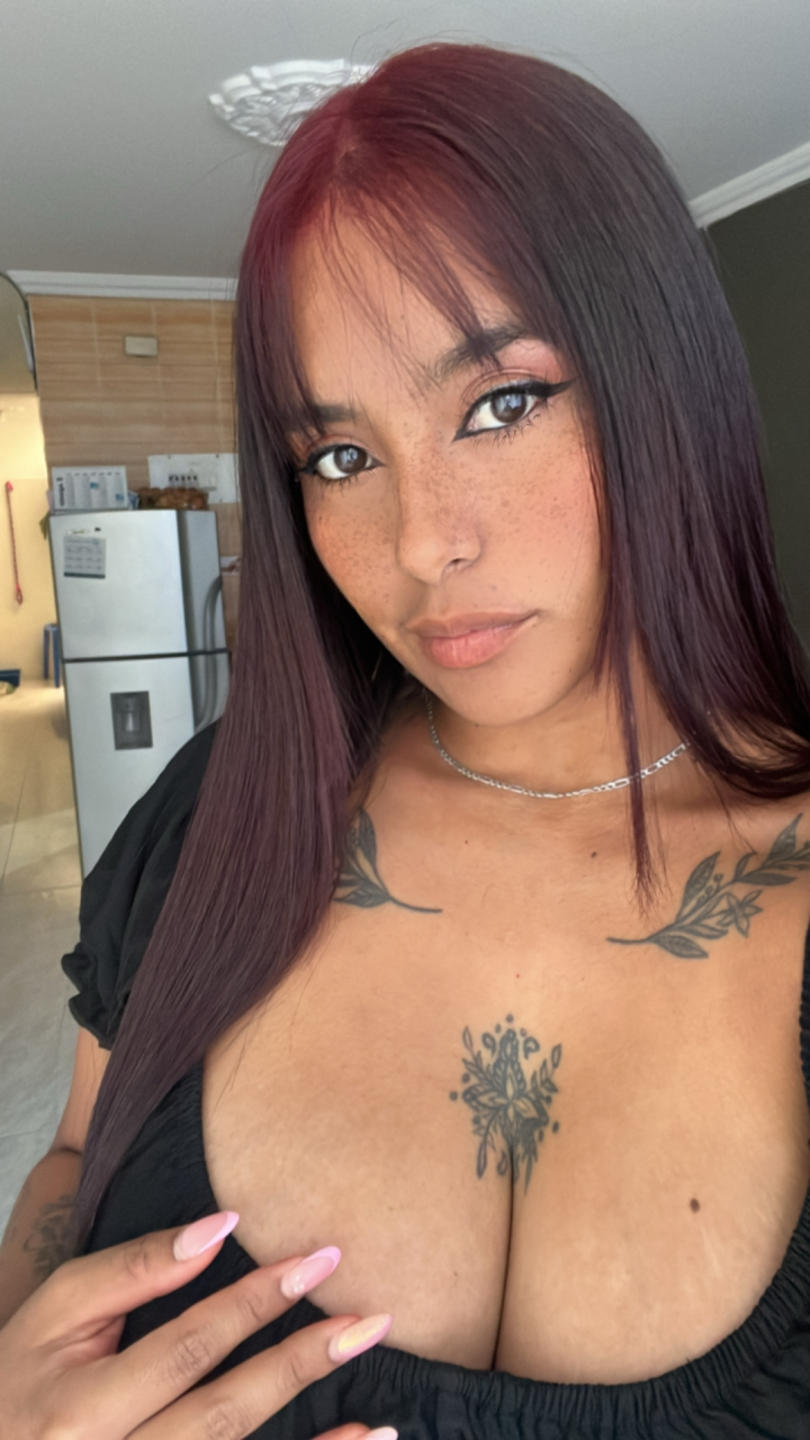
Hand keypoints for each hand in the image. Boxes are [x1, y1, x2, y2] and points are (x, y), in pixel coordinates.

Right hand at [0, 1209, 396, 1439]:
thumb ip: (132, 1271)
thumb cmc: (23, 1379)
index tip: (316, 1262)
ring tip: (380, 1416)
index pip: (186, 1349)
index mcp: (80, 1409)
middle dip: (300, 1363)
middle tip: (369, 1320)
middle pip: (222, 1415)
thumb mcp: (56, 1314)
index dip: (254, 1303)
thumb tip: (219, 1227)